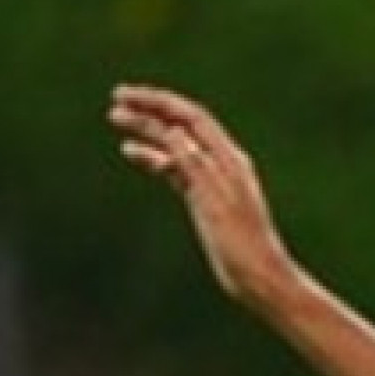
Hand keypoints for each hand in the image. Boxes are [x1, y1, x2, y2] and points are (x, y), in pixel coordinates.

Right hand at [109, 83, 296, 308]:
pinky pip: (176, 170)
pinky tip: (134, 154)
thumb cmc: (241, 244)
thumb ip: (194, 165)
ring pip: (176, 146)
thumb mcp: (214, 202)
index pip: (189, 117)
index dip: (156, 102)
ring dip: (147, 132)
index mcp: (228, 158)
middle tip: (116, 101)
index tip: (125, 97)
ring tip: (117, 122)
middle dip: (149, 110)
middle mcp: (221, 162)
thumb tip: (169, 130)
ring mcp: (212, 180)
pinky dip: (154, 159)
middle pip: (181, 125)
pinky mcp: (204, 199)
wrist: (258, 278)